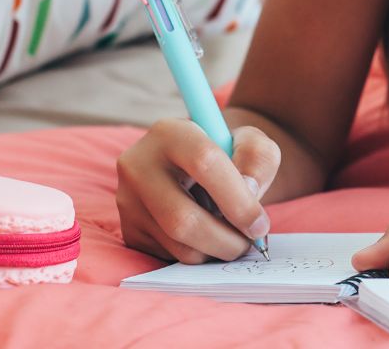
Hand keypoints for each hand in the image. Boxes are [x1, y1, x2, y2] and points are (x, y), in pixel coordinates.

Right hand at [117, 118, 279, 263]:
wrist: (199, 169)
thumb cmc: (230, 155)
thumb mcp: (252, 144)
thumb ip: (258, 160)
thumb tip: (248, 192)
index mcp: (169, 132)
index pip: (204, 162)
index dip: (237, 200)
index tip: (260, 225)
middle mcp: (138, 165)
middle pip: (182, 218)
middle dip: (225, 239)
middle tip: (250, 243)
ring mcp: (128, 200)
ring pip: (176, 243)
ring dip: (215, 251)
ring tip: (234, 239)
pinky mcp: (129, 229)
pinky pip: (168, 256)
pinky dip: (199, 255)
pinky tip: (209, 237)